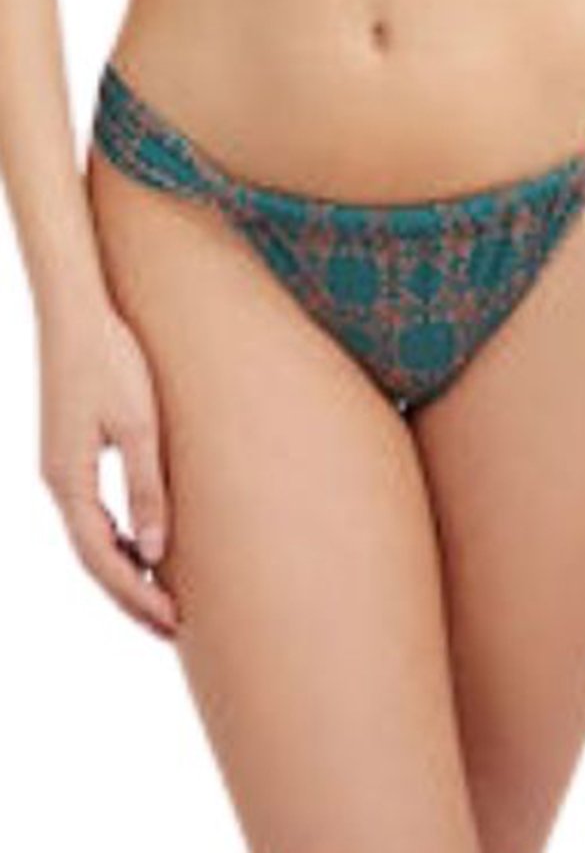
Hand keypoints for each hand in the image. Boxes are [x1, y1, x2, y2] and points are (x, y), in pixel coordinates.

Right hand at [38, 300, 177, 636]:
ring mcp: (59, 466)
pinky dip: (117, 538)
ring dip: (124, 570)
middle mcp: (57, 481)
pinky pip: (91, 512)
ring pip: (91, 537)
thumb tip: (155, 554)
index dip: (138, 596)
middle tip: (174, 627)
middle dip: (131, 596)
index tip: (174, 623)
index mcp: (68, 481)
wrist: (76, 311)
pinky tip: (145, 544)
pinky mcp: (69, 450)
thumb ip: (146, 489)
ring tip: (163, 597)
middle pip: (94, 557)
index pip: (103, 560)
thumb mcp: (138, 426)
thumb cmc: (111, 361)